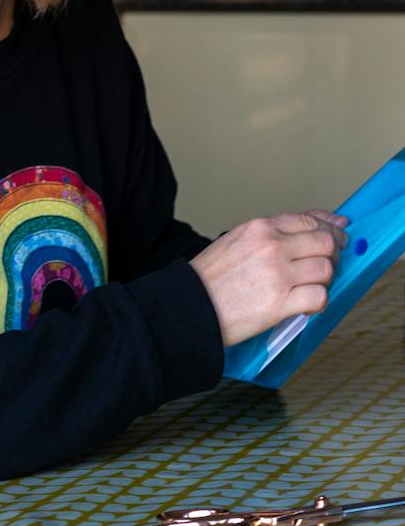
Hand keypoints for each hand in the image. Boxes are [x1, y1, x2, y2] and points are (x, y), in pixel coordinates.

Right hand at [189, 210, 347, 346]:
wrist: (189, 304)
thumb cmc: (210, 276)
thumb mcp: (236, 240)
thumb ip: (272, 233)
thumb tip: (310, 224)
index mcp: (259, 228)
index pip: (309, 220)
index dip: (329, 229)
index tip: (336, 236)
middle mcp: (271, 246)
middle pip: (325, 243)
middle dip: (332, 254)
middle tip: (325, 265)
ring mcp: (277, 274)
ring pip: (326, 270)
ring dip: (323, 280)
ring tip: (310, 286)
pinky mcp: (280, 303)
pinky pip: (319, 297)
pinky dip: (318, 302)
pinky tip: (305, 304)